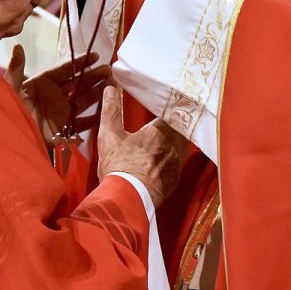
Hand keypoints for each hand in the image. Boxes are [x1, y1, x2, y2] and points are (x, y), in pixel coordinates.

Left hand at [6, 45, 111, 146]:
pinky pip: (84, 122)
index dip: (80, 63)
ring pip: (85, 99)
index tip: (95, 56)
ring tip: (113, 84)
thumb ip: (16, 69)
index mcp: (43, 83)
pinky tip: (108, 109)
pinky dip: (96, 117)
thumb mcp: (11, 89)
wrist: (12, 140)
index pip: (64, 70)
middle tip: (109, 70)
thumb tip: (17, 46)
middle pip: (78, 83)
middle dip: (94, 76)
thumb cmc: (9, 112)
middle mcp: (55, 96)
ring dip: (99, 92)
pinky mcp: (66, 128)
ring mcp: (62, 112)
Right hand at [97, 86, 186, 207]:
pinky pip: (177, 164)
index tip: (167, 103)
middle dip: (175, 124)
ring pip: (181, 146)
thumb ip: (111, 110)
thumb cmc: (118, 166)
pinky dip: (171, 159)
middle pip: (180, 129)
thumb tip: (111, 89)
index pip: (173, 113)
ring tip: (163, 138)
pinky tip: (161, 160)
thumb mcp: (109, 136)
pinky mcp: (174, 180)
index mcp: (159, 132)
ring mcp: (175, 164)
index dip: (170, 107)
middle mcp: (173, 146)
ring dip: (174, 141)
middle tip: (167, 119)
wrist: (126, 201)